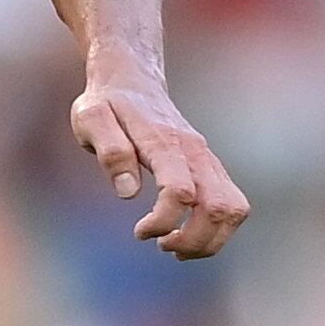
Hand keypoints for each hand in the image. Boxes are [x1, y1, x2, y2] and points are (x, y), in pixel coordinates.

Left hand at [69, 75, 247, 259]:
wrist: (133, 79)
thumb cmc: (108, 103)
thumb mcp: (91, 119)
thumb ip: (110, 151)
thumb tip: (129, 192)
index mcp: (165, 142)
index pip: (180, 192)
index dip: (163, 222)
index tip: (139, 232)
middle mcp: (195, 152)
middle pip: (218, 207)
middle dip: (193, 241)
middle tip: (160, 245)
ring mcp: (208, 159)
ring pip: (233, 209)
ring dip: (209, 240)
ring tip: (175, 246)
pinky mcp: (211, 167)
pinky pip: (232, 204)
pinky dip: (216, 230)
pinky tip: (186, 234)